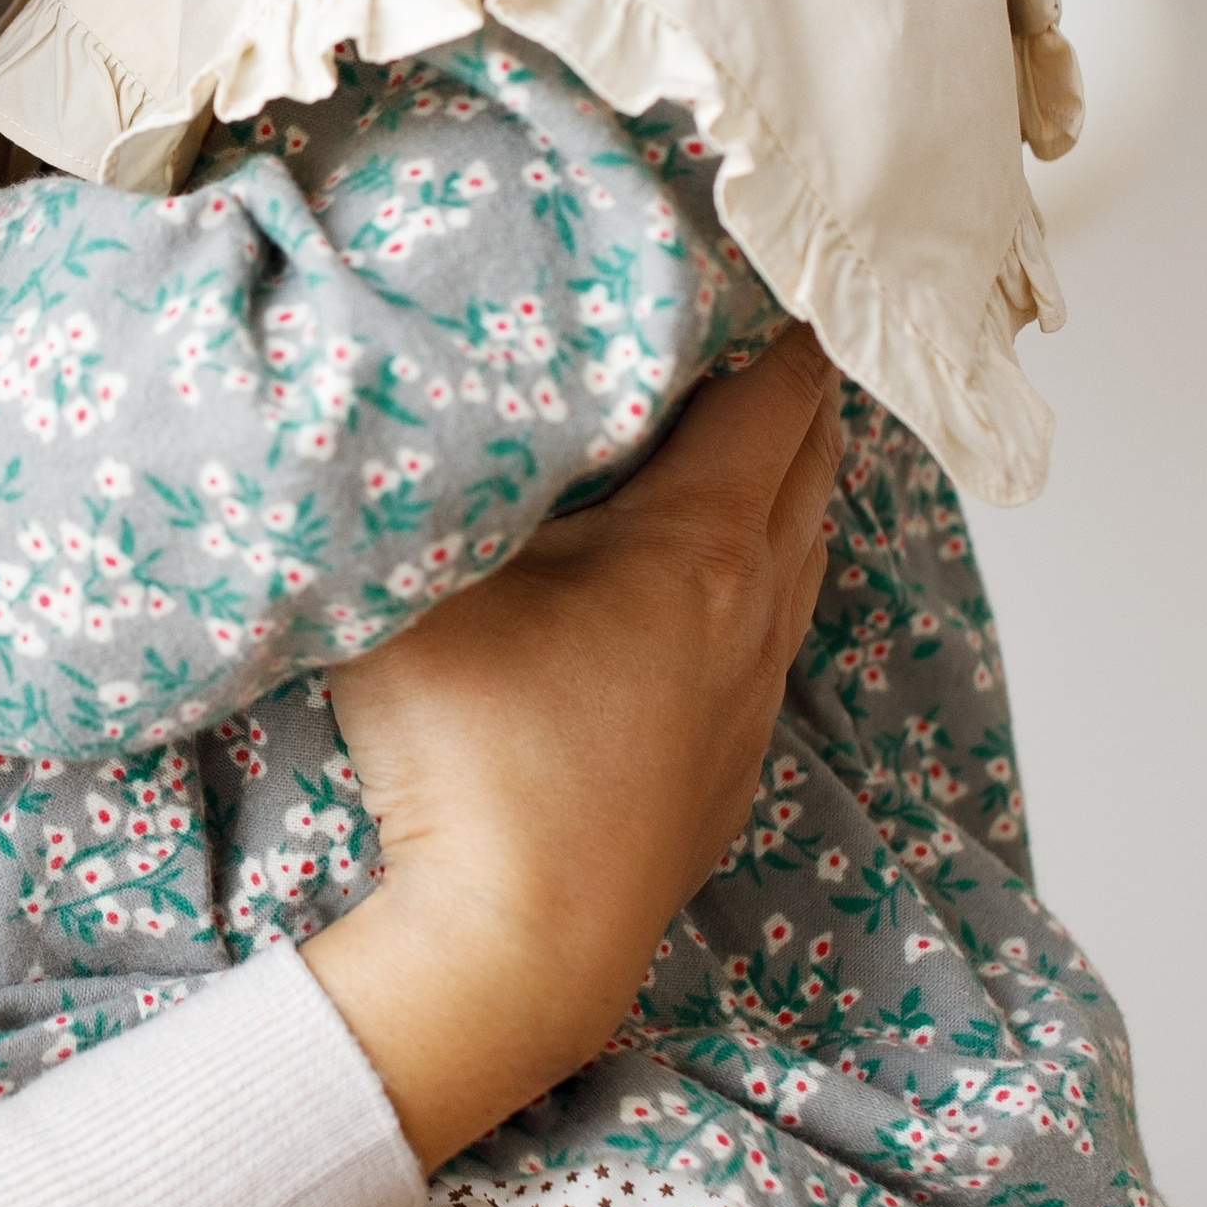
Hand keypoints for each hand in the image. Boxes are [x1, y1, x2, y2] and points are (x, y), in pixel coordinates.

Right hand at [303, 330, 840, 1165]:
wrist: (511, 953)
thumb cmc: (467, 760)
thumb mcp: (417, 580)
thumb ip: (419, 472)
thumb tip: (395, 384)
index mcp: (699, 544)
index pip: (774, 393)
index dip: (776, 314)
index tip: (759, 252)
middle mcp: (751, 612)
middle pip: (810, 465)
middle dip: (794, 384)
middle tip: (761, 315)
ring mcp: (749, 700)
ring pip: (802, 555)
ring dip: (787, 482)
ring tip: (756, 428)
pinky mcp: (727, 770)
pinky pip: (774, 635)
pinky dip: (767, 572)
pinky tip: (721, 581)